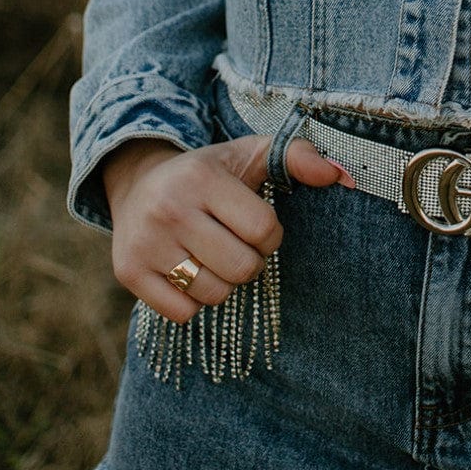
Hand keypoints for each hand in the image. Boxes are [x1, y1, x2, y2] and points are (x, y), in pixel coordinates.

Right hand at [100, 134, 352, 322]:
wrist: (137, 184)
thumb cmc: (208, 174)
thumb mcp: (251, 156)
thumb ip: (298, 157)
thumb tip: (341, 175)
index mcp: (202, 178)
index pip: (263, 230)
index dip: (270, 236)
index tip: (256, 226)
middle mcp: (169, 209)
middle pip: (242, 268)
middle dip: (249, 262)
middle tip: (234, 244)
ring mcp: (145, 243)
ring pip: (214, 295)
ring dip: (223, 282)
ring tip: (211, 255)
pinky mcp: (128, 272)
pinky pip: (182, 313)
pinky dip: (193, 301)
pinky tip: (188, 272)